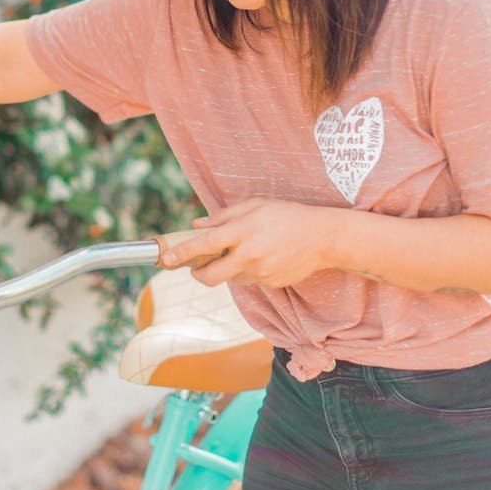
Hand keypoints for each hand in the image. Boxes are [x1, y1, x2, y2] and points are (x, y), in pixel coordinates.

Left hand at [159, 198, 339, 287]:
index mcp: (244, 231)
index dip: (184, 252)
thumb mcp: (255, 205)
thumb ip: (224, 216)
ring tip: (243, 250)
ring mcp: (261, 272)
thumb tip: (197, 225)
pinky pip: (248, 280)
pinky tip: (262, 256)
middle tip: (194, 267)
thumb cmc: (286, 215)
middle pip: (211, 275)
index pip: (206, 244)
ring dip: (226, 269)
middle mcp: (250, 255)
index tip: (167, 258)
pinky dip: (246, 270)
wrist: (323, 238)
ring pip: (229, 278)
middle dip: (197, 274)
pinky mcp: (270, 283)